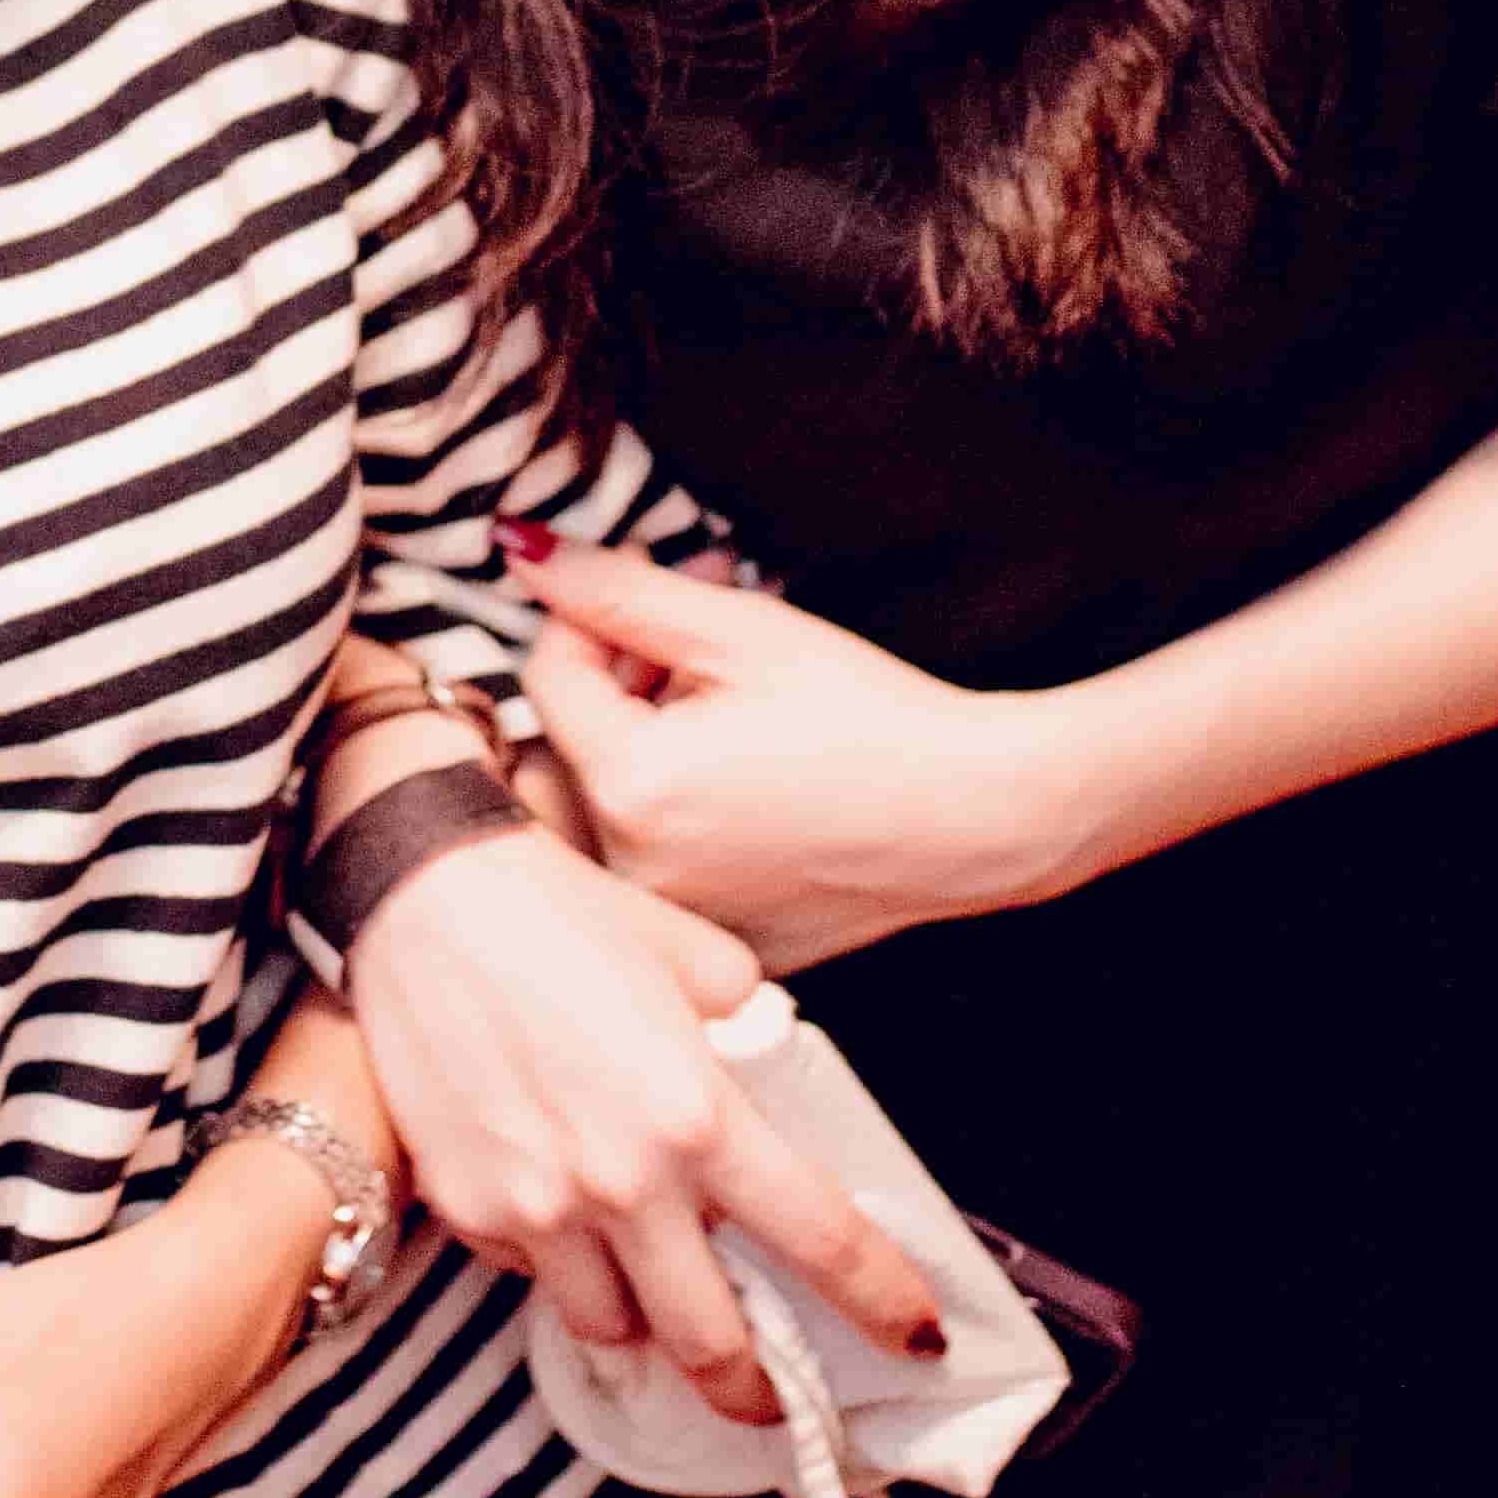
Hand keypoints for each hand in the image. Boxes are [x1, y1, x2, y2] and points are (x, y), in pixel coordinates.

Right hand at [343, 820, 939, 1419]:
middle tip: (774, 1397)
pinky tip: (566, 1213)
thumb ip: (749, 1026)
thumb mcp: (700, 957)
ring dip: (648, 1325)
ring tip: (658, 1291)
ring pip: (615, 1329)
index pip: (821, 1241)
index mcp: (700, 1116)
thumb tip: (769, 1063)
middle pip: (713, 1343)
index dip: (881, 1301)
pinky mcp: (470, 1212)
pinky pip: (534, 1278)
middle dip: (756, 1391)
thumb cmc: (561, 911)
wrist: (421, 896)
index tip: (915, 1336)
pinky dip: (563, 1266)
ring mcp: (539, 1208)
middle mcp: (625, 1182)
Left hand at [516, 544, 1085, 957]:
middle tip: (706, 643)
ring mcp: (676, 922)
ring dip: (651, 741)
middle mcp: (635, 874)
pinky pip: (664, 864)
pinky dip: (686, 813)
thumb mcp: (737, 631)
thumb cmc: (871, 717)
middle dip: (624, 677)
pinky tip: (755, 780)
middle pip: (577, 742)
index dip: (596, 614)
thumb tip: (516, 550)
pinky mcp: (718, 947)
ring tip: (735, 709)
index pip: (549, 675)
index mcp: (631, 789)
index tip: (660, 588)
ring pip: (617, 802)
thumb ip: (613, 589)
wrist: (981, 814)